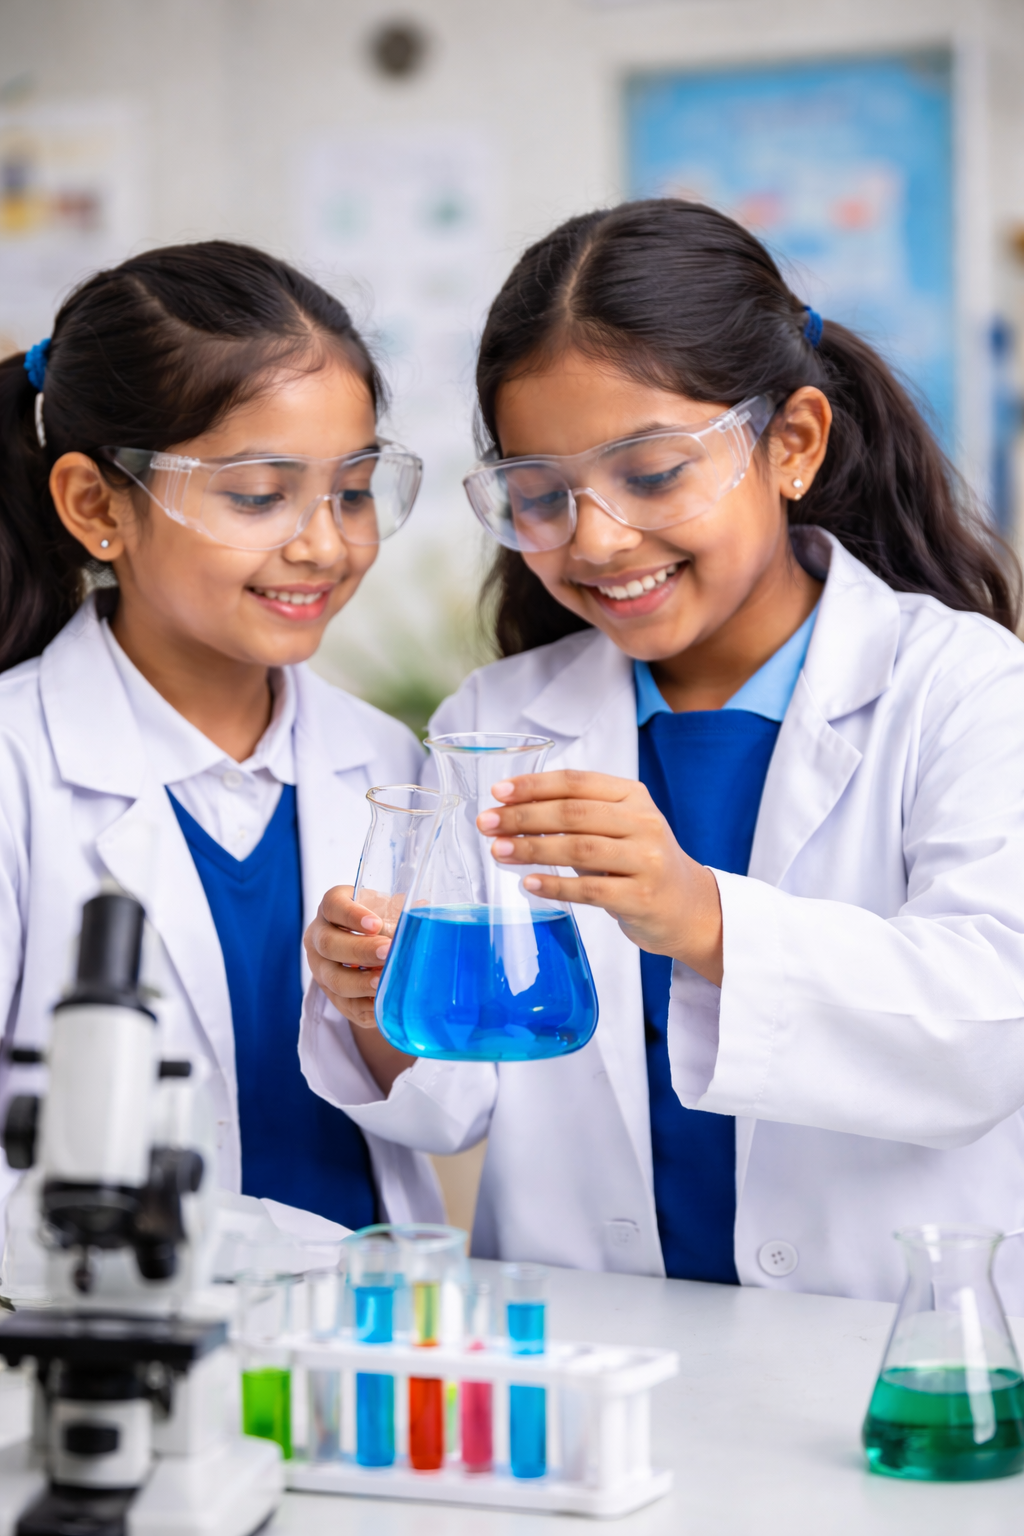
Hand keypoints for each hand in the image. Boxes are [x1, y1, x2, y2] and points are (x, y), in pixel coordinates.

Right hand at [303, 887, 415, 1091]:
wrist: (370, 950)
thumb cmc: (382, 920)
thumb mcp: (390, 909)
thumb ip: (402, 910)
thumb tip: (422, 913)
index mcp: (331, 909)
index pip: (333, 906)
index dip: (351, 915)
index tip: (376, 924)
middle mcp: (318, 937)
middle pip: (328, 944)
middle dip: (360, 950)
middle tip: (387, 952)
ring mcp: (322, 969)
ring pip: (333, 980)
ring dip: (360, 982)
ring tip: (383, 981)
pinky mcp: (332, 996)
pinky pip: (344, 1006)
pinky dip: (364, 1006)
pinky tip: (382, 1001)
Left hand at [477, 771, 723, 985]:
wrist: (688, 907)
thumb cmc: (638, 863)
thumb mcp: (616, 828)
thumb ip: (575, 816)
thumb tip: (509, 811)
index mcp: (633, 796)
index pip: (577, 782)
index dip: (534, 785)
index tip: (498, 792)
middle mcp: (644, 822)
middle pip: (574, 813)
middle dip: (524, 817)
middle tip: (487, 824)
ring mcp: (647, 860)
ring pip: (580, 848)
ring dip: (533, 849)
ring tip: (498, 851)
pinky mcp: (644, 896)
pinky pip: (592, 889)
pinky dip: (556, 885)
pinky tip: (529, 884)